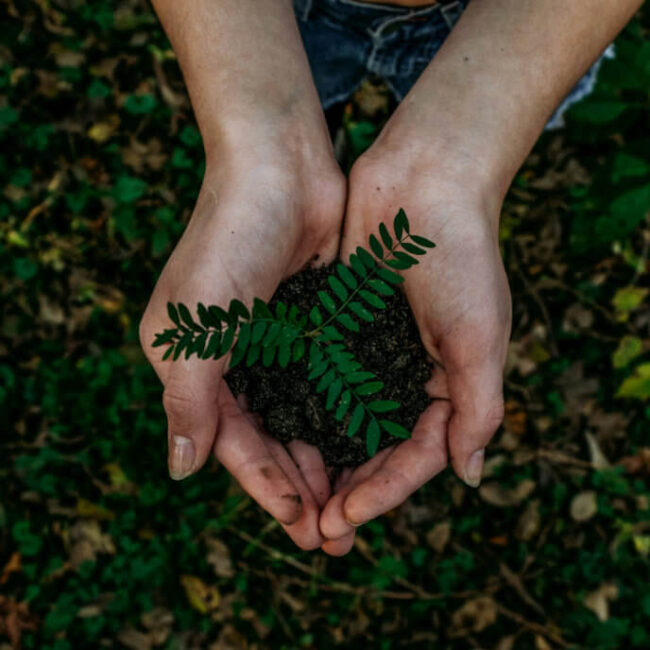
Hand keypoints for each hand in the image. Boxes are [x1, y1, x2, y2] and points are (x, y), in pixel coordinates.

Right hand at [140, 151, 344, 549]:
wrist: (279, 166)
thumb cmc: (229, 239)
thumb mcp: (195, 325)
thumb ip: (188, 399)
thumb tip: (181, 470)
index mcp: (194, 364)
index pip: (231, 442)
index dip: (265, 486)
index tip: (301, 525)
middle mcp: (233, 359)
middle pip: (268, 439)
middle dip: (299, 486)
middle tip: (334, 534)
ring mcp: (275, 342)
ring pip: (301, 418)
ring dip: (324, 460)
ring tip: (354, 504)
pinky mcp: (311, 324)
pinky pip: (327, 383)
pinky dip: (343, 417)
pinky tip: (366, 446)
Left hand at [318, 145, 511, 553]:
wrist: (424, 181)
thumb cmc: (462, 256)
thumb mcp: (481, 336)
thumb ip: (478, 408)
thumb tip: (469, 476)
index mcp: (447, 385)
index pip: (416, 455)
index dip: (384, 491)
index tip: (346, 518)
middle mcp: (406, 375)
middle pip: (374, 448)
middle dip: (347, 489)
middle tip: (314, 529)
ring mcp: (369, 352)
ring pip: (341, 420)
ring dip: (320, 460)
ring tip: (292, 499)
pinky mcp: (338, 326)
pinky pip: (317, 377)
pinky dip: (301, 408)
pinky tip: (276, 436)